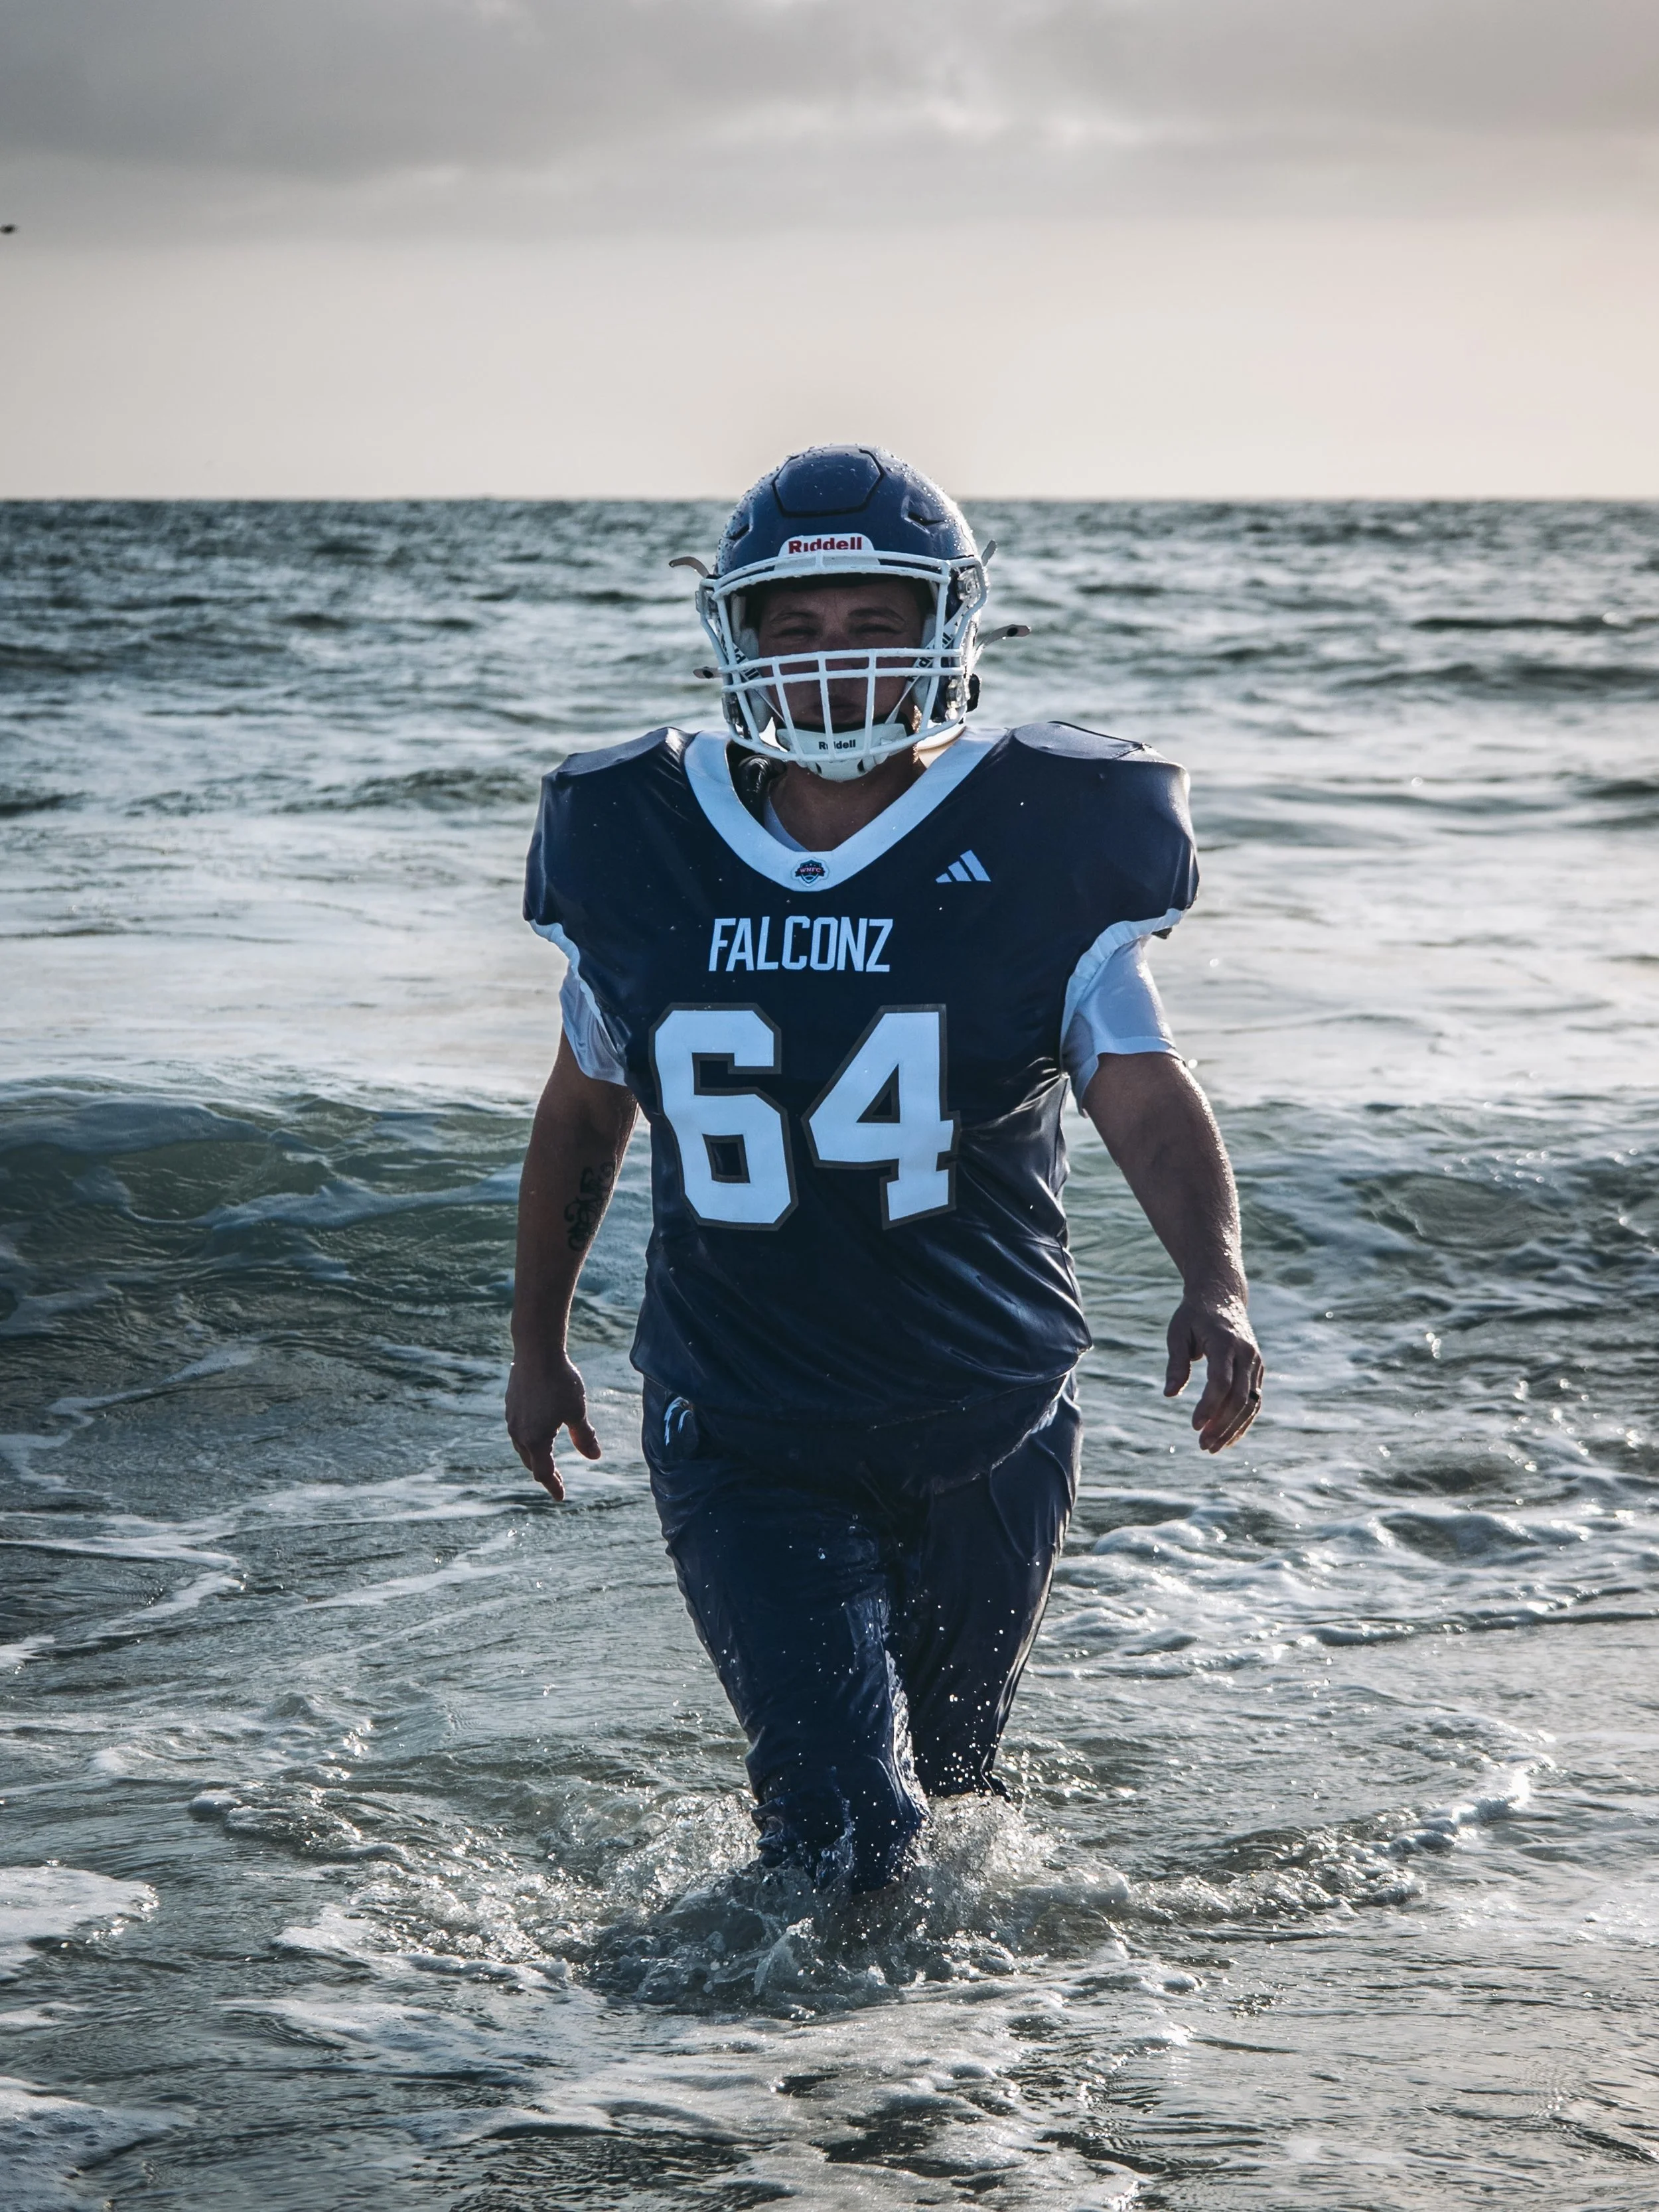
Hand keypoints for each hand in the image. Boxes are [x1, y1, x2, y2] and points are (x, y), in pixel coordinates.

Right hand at [505, 1347, 600, 1500]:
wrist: (536, 1351)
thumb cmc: (560, 1382)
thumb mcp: (577, 1412)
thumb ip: (584, 1437)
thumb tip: (595, 1457)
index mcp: (535, 1440)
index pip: (544, 1473)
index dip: (554, 1486)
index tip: (561, 1497)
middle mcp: (519, 1433)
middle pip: (531, 1462)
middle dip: (545, 1473)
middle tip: (558, 1480)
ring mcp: (512, 1419)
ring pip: (523, 1447)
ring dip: (535, 1456)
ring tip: (547, 1459)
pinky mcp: (510, 1405)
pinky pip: (519, 1431)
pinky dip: (530, 1439)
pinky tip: (538, 1432)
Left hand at [1164, 1295, 1262, 1453]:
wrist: (1222, 1295)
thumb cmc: (1194, 1315)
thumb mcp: (1178, 1332)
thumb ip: (1175, 1363)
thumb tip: (1168, 1394)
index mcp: (1225, 1342)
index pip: (1221, 1381)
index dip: (1209, 1406)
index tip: (1194, 1426)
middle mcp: (1246, 1353)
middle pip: (1239, 1397)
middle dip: (1221, 1424)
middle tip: (1203, 1446)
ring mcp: (1255, 1362)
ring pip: (1251, 1402)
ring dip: (1233, 1428)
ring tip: (1213, 1448)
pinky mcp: (1258, 1369)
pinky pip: (1255, 1399)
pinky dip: (1243, 1420)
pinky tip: (1228, 1437)